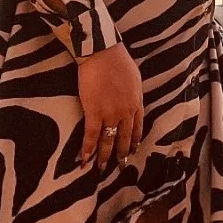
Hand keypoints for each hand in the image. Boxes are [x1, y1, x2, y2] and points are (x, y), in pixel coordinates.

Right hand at [77, 43, 144, 167]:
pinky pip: (92, 135)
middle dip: (122, 153)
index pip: (137, 127)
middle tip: (120, 165)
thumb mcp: (135, 79)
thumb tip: (133, 99)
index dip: (134, 140)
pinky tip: (85, 159)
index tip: (132, 149)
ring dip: (105, 156)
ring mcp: (110, 114)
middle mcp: (126, 113)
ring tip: (102, 168)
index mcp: (136, 103)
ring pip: (109, 140)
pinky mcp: (94, 112)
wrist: (102, 54)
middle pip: (125, 138)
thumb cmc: (118, 61)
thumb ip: (134, 93)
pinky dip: (88, 149)